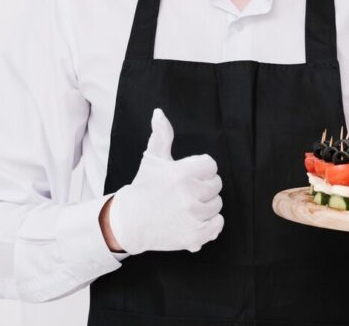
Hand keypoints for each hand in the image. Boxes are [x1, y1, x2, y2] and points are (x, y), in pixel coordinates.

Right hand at [105, 108, 223, 254]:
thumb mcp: (153, 159)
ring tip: (186, 206)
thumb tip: (159, 112)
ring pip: (217, 204)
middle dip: (203, 186)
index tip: (185, 177)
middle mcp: (189, 195)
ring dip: (206, 205)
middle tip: (184, 192)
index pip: (211, 165)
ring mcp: (193, 217)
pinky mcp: (195, 236)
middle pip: (216, 185)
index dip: (199, 170)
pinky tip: (194, 220)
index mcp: (181, 173)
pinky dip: (210, 224)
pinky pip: (218, 225)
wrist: (129, 222)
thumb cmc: (144, 188)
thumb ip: (161, 134)